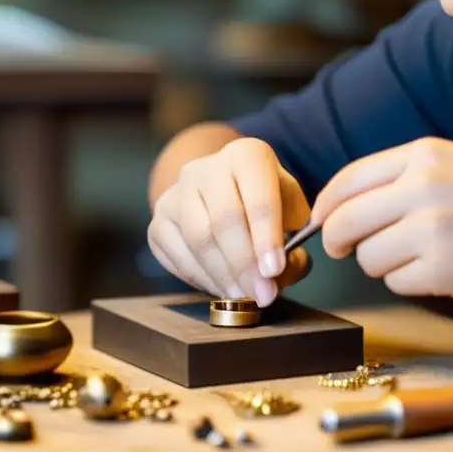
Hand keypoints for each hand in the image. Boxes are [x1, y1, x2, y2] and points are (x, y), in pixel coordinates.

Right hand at [147, 137, 311, 304]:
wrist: (222, 191)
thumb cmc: (264, 203)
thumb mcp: (290, 212)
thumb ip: (294, 244)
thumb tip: (279, 276)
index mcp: (247, 156)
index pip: (258, 197)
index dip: (266, 237)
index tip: (275, 270)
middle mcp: (205, 168)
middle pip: (224, 220)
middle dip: (246, 264)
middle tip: (263, 295)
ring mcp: (176, 193)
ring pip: (198, 240)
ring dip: (224, 276)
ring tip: (245, 296)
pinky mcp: (158, 221)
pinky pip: (177, 256)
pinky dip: (203, 279)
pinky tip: (223, 289)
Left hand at [311, 137, 452, 298]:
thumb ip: (401, 177)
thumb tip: (341, 205)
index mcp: (422, 155)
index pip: (347, 180)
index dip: (325, 205)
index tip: (321, 220)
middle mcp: (421, 188)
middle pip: (344, 222)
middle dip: (336, 240)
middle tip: (343, 248)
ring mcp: (430, 230)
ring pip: (368, 257)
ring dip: (382, 262)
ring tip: (420, 254)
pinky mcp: (440, 269)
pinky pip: (396, 282)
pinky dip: (410, 281)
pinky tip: (441, 269)